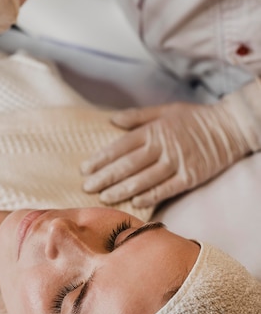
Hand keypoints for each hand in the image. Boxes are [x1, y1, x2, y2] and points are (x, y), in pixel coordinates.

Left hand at [81, 98, 253, 207]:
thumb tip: (111, 120)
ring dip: (122, 190)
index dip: (101, 159)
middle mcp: (163, 147)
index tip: (84, 169)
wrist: (229, 127)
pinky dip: (150, 196)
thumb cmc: (193, 118)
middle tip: (86, 187)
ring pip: (144, 179)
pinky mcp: (191, 177)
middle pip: (128, 165)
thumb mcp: (164, 110)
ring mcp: (177, 163)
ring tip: (104, 197)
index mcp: (153, 131)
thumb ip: (137, 117)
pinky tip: (135, 203)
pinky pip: (166, 189)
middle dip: (104, 177)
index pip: (120, 147)